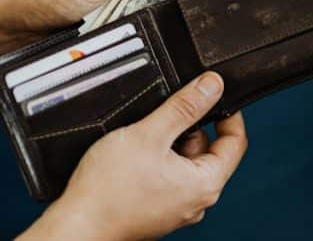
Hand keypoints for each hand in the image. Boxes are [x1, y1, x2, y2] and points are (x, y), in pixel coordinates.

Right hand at [21, 72, 246, 240]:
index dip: (229, 114)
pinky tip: (134, 157)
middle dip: (191, 130)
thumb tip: (212, 86)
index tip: (216, 97)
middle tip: (165, 118)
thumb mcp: (150, 134)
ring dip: (171, 145)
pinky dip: (157, 162)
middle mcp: (196, 202)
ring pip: (185, 165)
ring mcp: (176, 209)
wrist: (76, 226)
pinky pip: (168, 179)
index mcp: (205, 184)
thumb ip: (185, 107)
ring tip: (142, 141)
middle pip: (209, 153)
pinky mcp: (157, 212)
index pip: (236, 143)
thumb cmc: (108, 190)